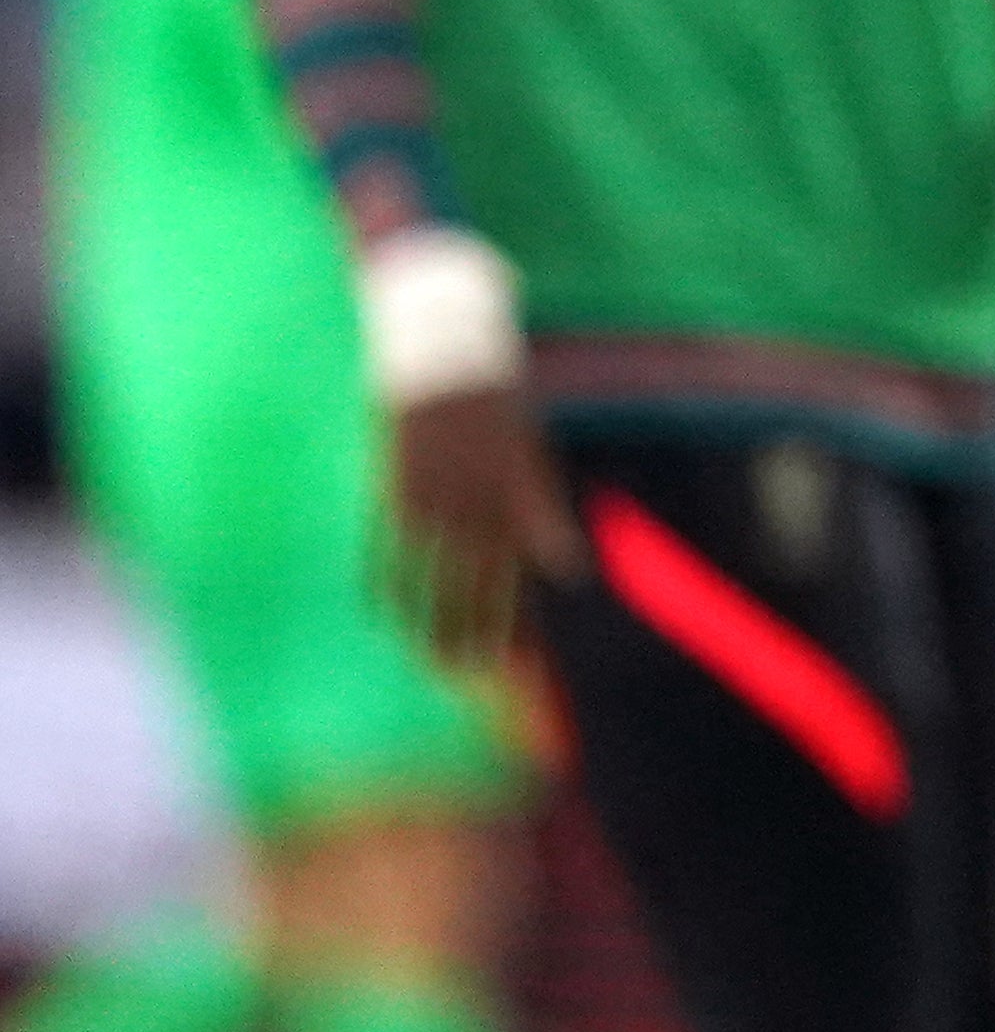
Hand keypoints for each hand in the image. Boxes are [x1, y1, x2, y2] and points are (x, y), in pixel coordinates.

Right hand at [387, 384, 582, 666]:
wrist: (446, 353)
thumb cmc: (497, 400)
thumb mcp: (534, 452)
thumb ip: (545, 515)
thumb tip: (570, 571)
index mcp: (519, 498)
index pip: (524, 578)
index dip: (524, 624)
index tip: (528, 665)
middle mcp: (478, 508)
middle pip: (477, 591)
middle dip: (479, 637)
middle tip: (479, 678)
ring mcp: (433, 504)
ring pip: (431, 585)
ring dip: (433, 627)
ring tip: (437, 664)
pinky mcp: (393, 495)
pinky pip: (386, 557)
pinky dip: (387, 590)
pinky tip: (389, 617)